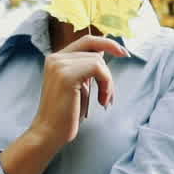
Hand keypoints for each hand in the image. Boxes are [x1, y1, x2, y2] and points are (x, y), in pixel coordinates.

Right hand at [30, 34, 127, 149]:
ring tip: (103, 101)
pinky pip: (98, 68)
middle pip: (95, 50)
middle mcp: (55, 58)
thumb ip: (86, 69)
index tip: (124, 53)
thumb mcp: (79, 85)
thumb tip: (103, 52)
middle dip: (108, 72)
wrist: (49, 133)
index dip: (107, 43)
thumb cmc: (65, 114)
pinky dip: (106, 84)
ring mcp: (59, 65)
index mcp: (56, 59)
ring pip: (98, 60)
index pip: (87, 41)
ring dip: (107, 83)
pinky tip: (102, 101)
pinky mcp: (66, 75)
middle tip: (111, 94)